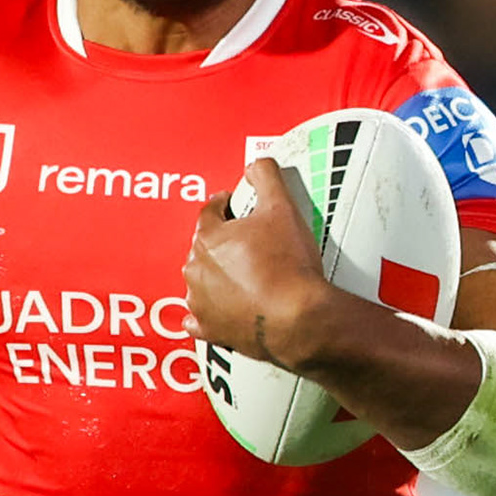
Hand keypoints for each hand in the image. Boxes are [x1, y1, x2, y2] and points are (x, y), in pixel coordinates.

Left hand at [184, 155, 338, 373]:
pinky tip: (223, 308)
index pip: (209, 212)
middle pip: (204, 247)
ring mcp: (200, 302)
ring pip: (200, 281)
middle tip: (247, 242)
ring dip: (215, 276)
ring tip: (244, 274)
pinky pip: (199, 319)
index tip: (232, 204)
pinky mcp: (210, 330)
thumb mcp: (283, 208)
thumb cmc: (288, 267)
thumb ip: (266, 177)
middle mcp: (197, 270)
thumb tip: (257, 164)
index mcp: (209, 238)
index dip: (223, 204)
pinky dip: (208, 313)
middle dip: (222, 242)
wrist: (298, 319)